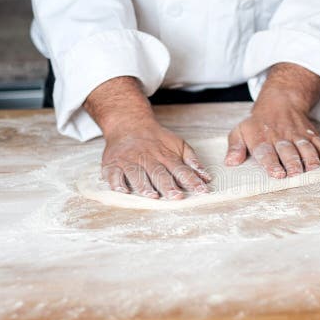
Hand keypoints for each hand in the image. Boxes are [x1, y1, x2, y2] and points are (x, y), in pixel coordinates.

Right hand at [85, 77, 209, 198]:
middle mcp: (148, 158)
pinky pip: (114, 174)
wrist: (129, 123)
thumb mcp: (178, 145)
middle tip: (176, 196)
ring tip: (152, 196)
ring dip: (144, 186)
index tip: (201, 191)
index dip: (191, 180)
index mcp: (166, 156)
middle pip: (159, 173)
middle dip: (168, 185)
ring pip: (137, 174)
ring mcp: (130, 161)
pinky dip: (117, 183)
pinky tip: (123, 192)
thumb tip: (206, 177)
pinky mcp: (113, 164)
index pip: (181, 169)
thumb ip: (192, 161)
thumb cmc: (156, 139)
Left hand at [225, 63, 319, 177]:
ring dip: (310, 158)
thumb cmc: (258, 124)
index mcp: (262, 138)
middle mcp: (280, 137)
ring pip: (305, 147)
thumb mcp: (240, 131)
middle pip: (288, 151)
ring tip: (313, 169)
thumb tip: (230, 162)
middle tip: (296, 173)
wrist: (280, 101)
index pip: (266, 151)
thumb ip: (235, 147)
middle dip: (292, 162)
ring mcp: (297, 135)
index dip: (271, 163)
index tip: (276, 174)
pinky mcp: (310, 134)